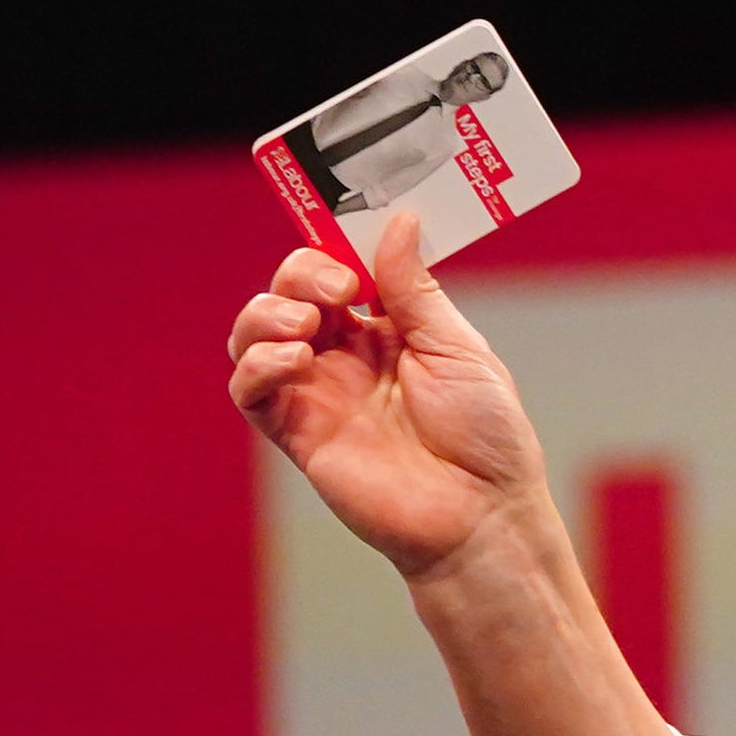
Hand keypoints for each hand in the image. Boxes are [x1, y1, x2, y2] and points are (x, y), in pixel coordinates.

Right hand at [224, 208, 549, 579]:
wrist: (480, 514)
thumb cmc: (485, 437)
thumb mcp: (457, 348)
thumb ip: (416, 290)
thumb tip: (399, 221)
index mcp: (388, 332)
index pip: (337, 272)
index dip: (331, 250)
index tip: (346, 243)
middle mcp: (346, 358)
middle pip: (290, 293)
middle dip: (299, 275)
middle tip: (336, 287)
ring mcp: (319, 393)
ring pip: (256, 335)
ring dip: (267, 315)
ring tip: (307, 325)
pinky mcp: (298, 434)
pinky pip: (250, 391)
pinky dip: (257, 366)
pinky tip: (294, 360)